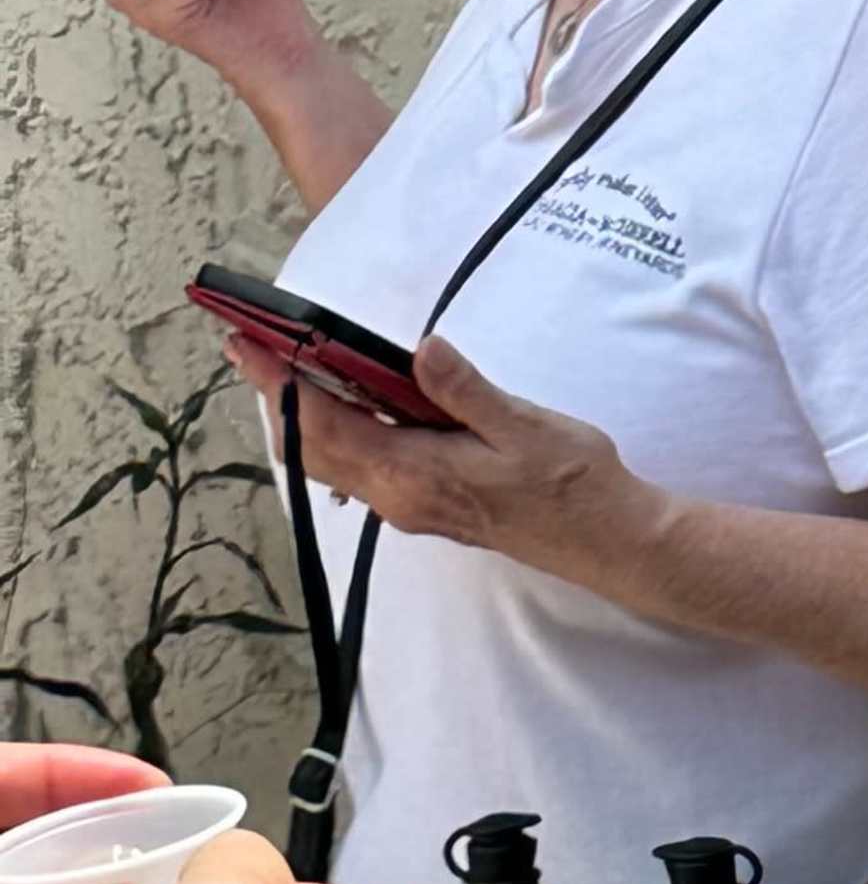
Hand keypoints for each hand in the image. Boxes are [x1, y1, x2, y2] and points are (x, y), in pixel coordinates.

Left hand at [286, 335, 640, 596]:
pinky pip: (358, 465)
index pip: (323, 425)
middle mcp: (398, 496)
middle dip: (277, 396)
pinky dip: (337, 430)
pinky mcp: (424, 503)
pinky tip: (354, 399)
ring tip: (293, 365)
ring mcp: (408, 504)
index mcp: (413, 473)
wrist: (603, 539)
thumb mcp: (523, 425)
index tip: (247, 345)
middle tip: (255, 346)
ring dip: (304, 414)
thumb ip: (464, 390)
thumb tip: (419, 350)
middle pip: (310, 448)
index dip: (278, 382)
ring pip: (330, 460)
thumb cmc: (571, 484)